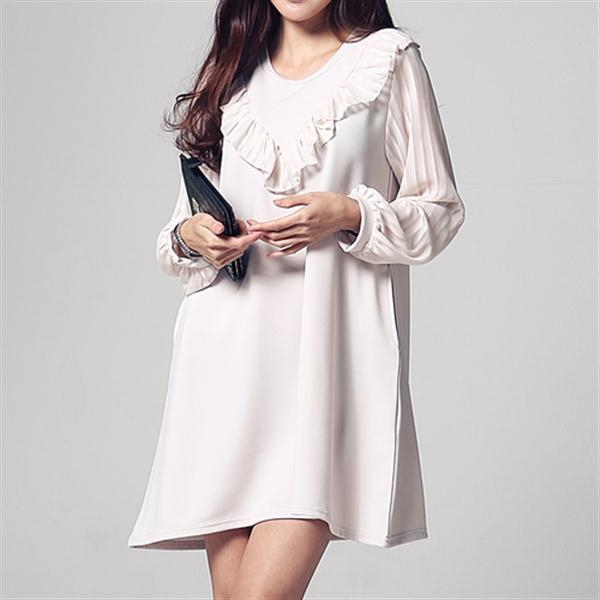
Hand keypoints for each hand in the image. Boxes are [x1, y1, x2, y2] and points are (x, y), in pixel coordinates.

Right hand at [180, 214, 261, 268]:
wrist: (187, 237)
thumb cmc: (195, 227)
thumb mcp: (202, 219)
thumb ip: (212, 223)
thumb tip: (220, 228)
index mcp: (213, 243)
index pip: (237, 243)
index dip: (249, 238)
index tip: (257, 232)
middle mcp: (216, 254)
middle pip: (241, 248)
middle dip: (247, 237)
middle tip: (244, 226)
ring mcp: (218, 260)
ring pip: (239, 252)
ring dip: (243, 242)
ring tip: (238, 231)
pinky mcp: (219, 263)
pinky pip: (235, 256)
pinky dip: (239, 248)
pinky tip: (235, 240)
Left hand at [246, 192, 360, 257]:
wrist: (346, 214)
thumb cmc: (332, 203)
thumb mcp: (311, 196)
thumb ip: (291, 201)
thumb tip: (277, 202)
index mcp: (302, 218)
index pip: (277, 224)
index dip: (262, 226)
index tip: (252, 225)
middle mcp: (303, 230)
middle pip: (277, 235)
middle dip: (261, 232)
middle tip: (251, 227)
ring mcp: (305, 237)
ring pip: (282, 243)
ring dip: (268, 241)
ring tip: (258, 235)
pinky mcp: (308, 241)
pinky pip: (292, 250)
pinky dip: (280, 253)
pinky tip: (272, 254)